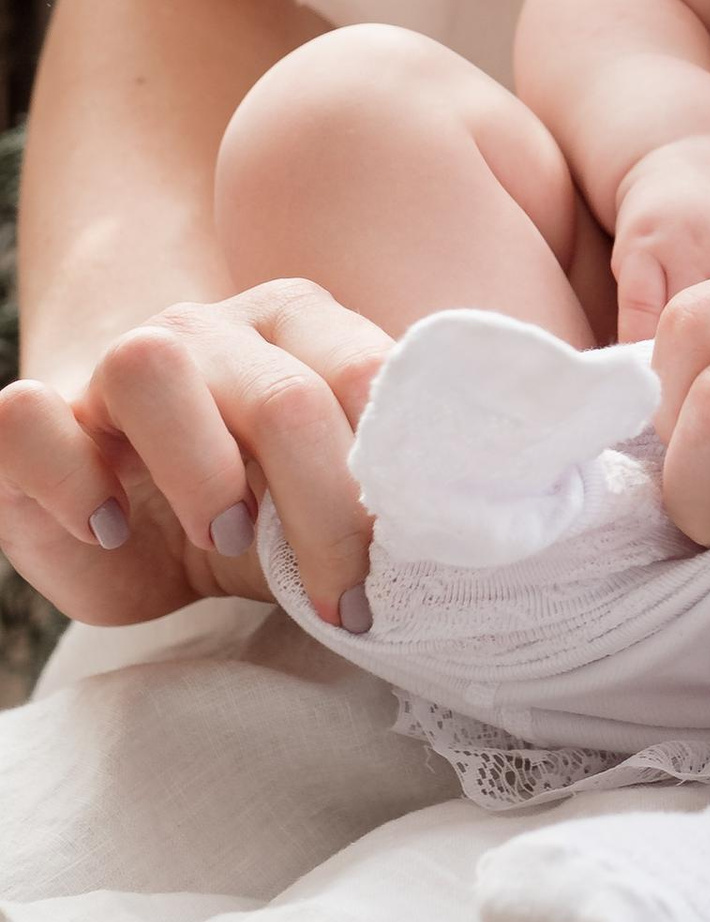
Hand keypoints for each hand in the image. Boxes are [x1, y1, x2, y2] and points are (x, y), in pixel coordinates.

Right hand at [0, 277, 388, 628]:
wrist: (134, 512)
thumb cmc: (252, 503)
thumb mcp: (321, 500)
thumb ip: (374, 490)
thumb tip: (455, 532)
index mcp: (298, 326)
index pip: (367, 374)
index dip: (394, 474)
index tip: (405, 561)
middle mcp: (210, 331)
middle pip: (282, 397)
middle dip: (325, 510)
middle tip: (342, 595)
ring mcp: (113, 364)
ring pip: (150, 367)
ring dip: (202, 469)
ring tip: (228, 537)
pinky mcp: (36, 419)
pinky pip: (29, 416)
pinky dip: (71, 477)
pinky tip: (107, 528)